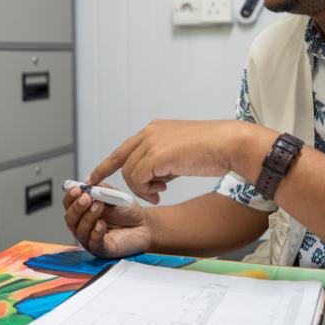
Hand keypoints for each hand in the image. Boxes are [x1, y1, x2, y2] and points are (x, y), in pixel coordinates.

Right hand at [63, 185, 150, 257]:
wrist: (144, 225)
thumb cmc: (127, 212)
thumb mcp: (112, 195)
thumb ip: (100, 189)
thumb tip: (86, 183)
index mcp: (83, 211)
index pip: (68, 205)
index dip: (70, 197)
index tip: (76, 189)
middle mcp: (84, 226)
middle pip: (70, 219)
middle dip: (77, 207)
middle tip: (87, 198)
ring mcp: (91, 239)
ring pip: (80, 231)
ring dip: (87, 217)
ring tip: (99, 206)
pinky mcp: (103, 250)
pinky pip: (94, 243)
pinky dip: (96, 233)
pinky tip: (102, 224)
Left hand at [88, 119, 249, 203]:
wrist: (230, 144)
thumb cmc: (213, 150)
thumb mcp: (180, 153)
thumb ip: (163, 161)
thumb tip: (153, 178)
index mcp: (154, 129)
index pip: (123, 148)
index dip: (107, 165)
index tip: (93, 177)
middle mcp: (149, 133)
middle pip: (121, 160)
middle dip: (118, 180)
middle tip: (122, 195)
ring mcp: (151, 142)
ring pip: (130, 173)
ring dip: (143, 188)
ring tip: (162, 191)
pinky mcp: (156, 155)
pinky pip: (138, 179)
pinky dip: (147, 189)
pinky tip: (163, 191)